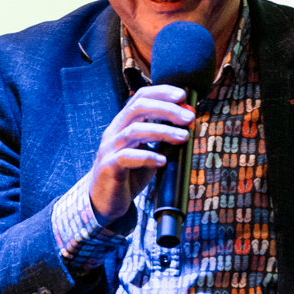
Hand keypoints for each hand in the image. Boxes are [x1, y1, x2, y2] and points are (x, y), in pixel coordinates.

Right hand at [87, 84, 193, 222]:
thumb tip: (188, 125)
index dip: (161, 92)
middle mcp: (114, 131)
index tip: (183, 96)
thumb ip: (163, 139)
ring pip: (134, 131)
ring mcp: (109, 148)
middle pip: (138, 108)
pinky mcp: (109, 167)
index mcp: (123, 123)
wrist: (105, 201)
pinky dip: (147, 157)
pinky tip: (163, 161)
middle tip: (188, 118)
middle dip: (166, 109)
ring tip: (183, 137)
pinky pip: (127, 157)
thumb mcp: (148, 152)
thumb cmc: (129, 174)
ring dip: (162, 131)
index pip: (139, 97)